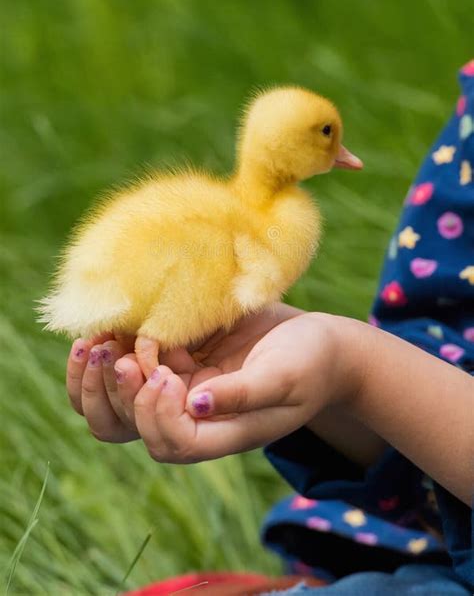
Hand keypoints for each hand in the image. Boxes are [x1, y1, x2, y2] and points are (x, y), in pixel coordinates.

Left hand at [66, 304, 302, 442]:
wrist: (319, 342)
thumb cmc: (310, 363)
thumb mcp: (283, 378)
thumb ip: (242, 395)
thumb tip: (194, 405)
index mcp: (222, 432)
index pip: (173, 442)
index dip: (157, 415)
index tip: (165, 374)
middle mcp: (196, 416)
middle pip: (137, 426)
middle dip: (118, 395)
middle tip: (118, 356)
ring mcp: (185, 387)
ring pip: (127, 396)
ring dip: (106, 375)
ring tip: (101, 341)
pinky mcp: (182, 357)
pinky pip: (140, 359)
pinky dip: (122, 345)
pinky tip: (117, 324)